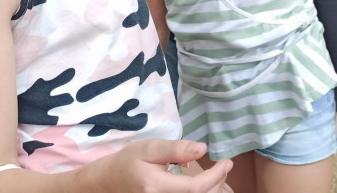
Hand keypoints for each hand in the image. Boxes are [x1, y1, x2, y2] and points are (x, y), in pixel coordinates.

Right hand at [78, 140, 232, 192]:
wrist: (108, 183)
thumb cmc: (129, 162)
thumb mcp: (149, 148)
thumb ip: (176, 149)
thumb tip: (203, 148)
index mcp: (155, 186)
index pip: (194, 187)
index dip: (215, 176)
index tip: (227, 162)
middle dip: (217, 184)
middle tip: (222, 167)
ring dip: (212, 191)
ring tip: (216, 176)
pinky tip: (205, 186)